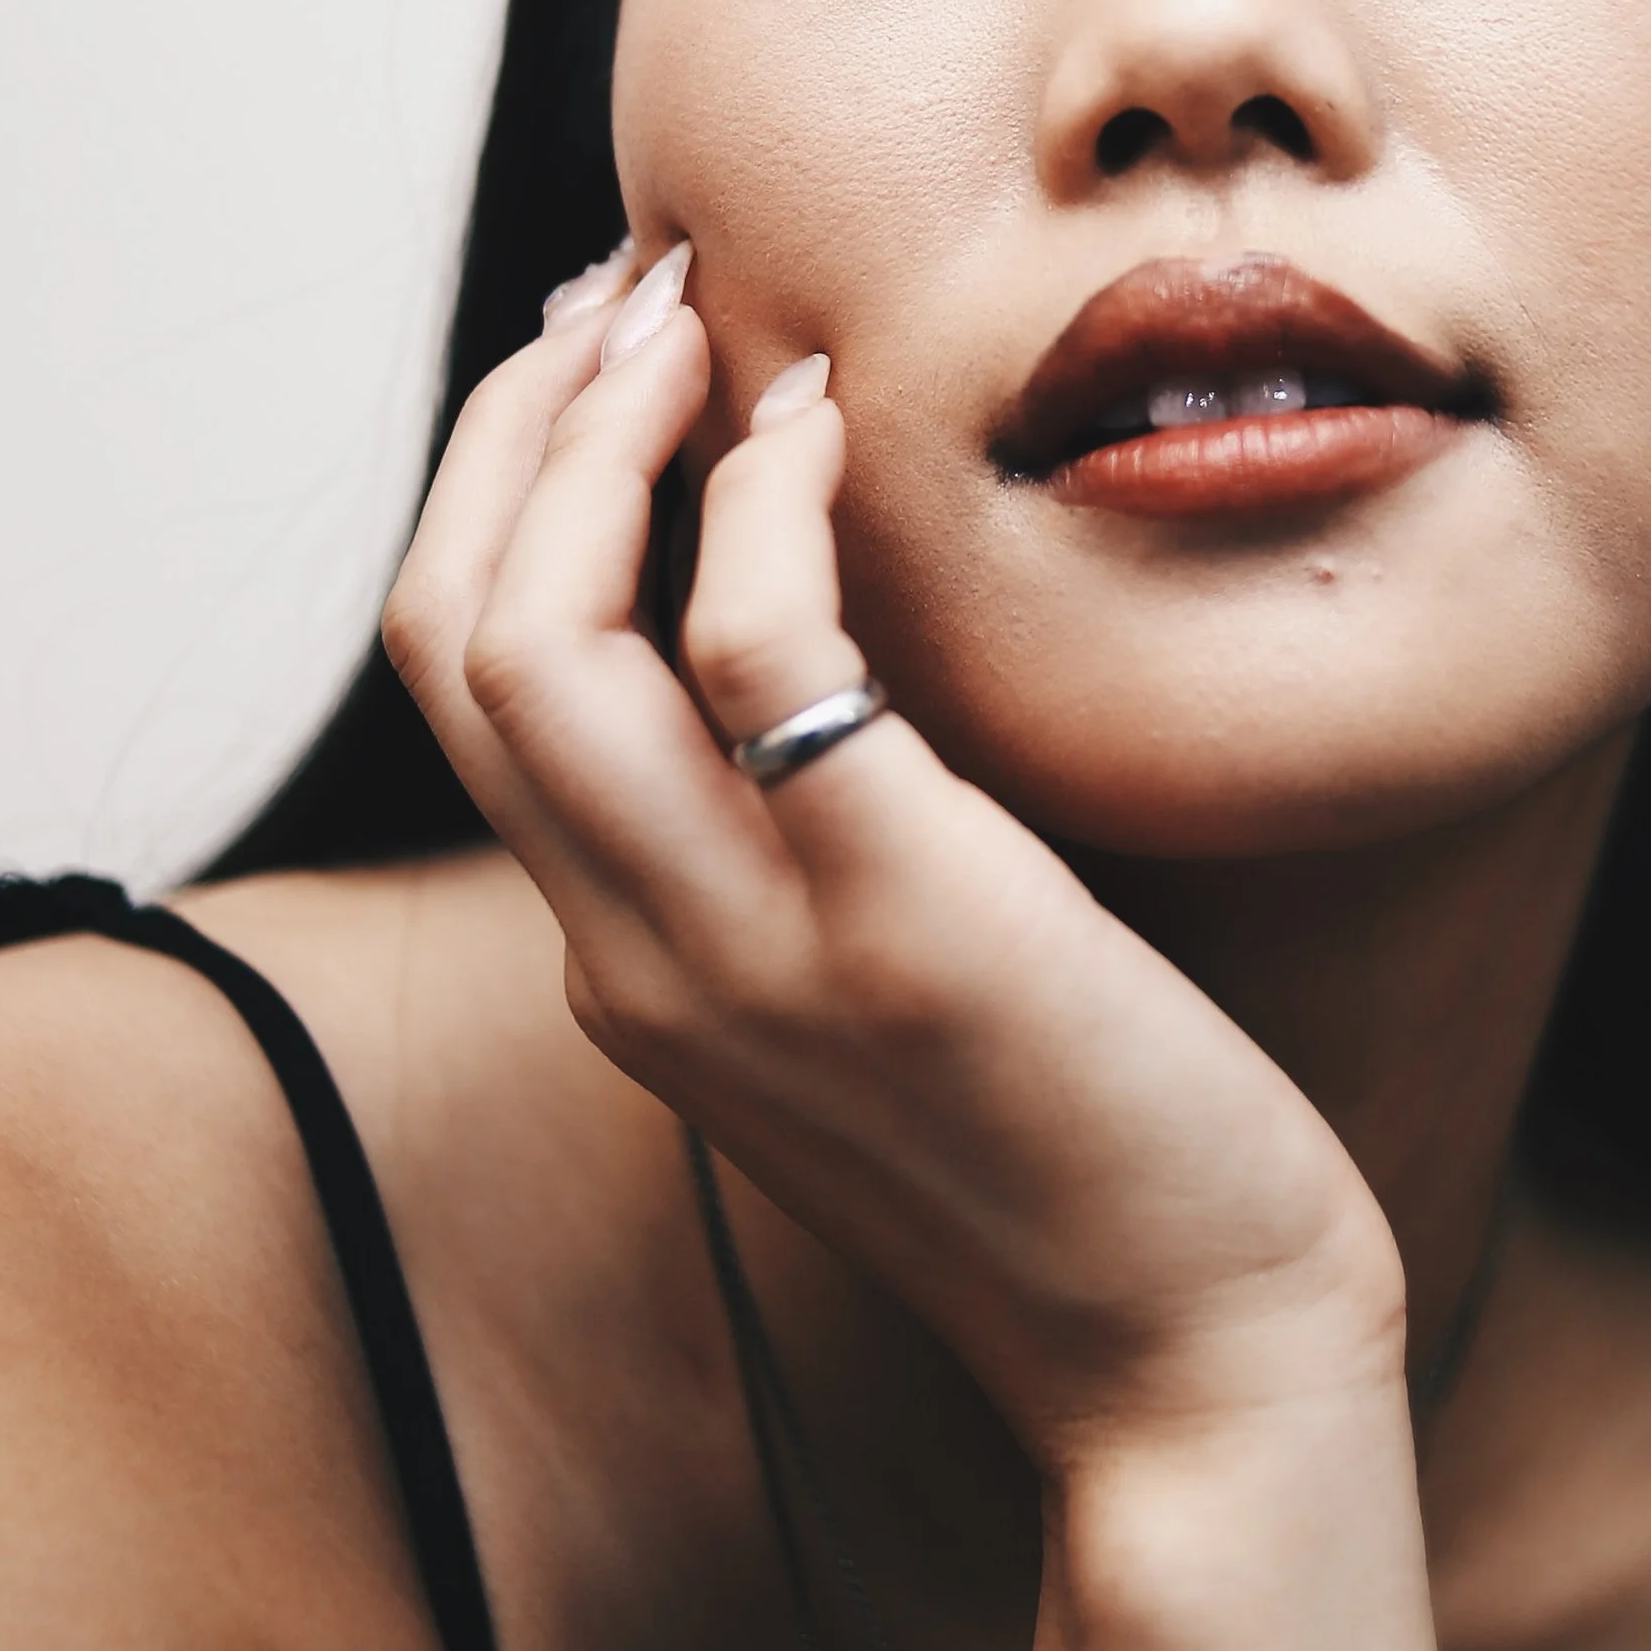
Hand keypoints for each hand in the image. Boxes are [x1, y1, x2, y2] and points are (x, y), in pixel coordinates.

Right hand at [382, 246, 1404, 1468]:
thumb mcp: (881, 986)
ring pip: (536, 642)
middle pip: (453, 640)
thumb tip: (810, 624)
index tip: (598, 358)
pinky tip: (832, 424)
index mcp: (630, 968)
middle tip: (627, 286)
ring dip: (594, 439)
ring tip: (693, 311)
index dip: (500, 492)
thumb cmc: (1081, 1149)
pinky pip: (756, 659)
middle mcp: (635, 961)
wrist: (1196, 1363)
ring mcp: (742, 953)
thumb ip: (804, 840)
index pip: (468, 687)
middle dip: (515, 430)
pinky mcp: (894, 921)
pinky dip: (765, 506)